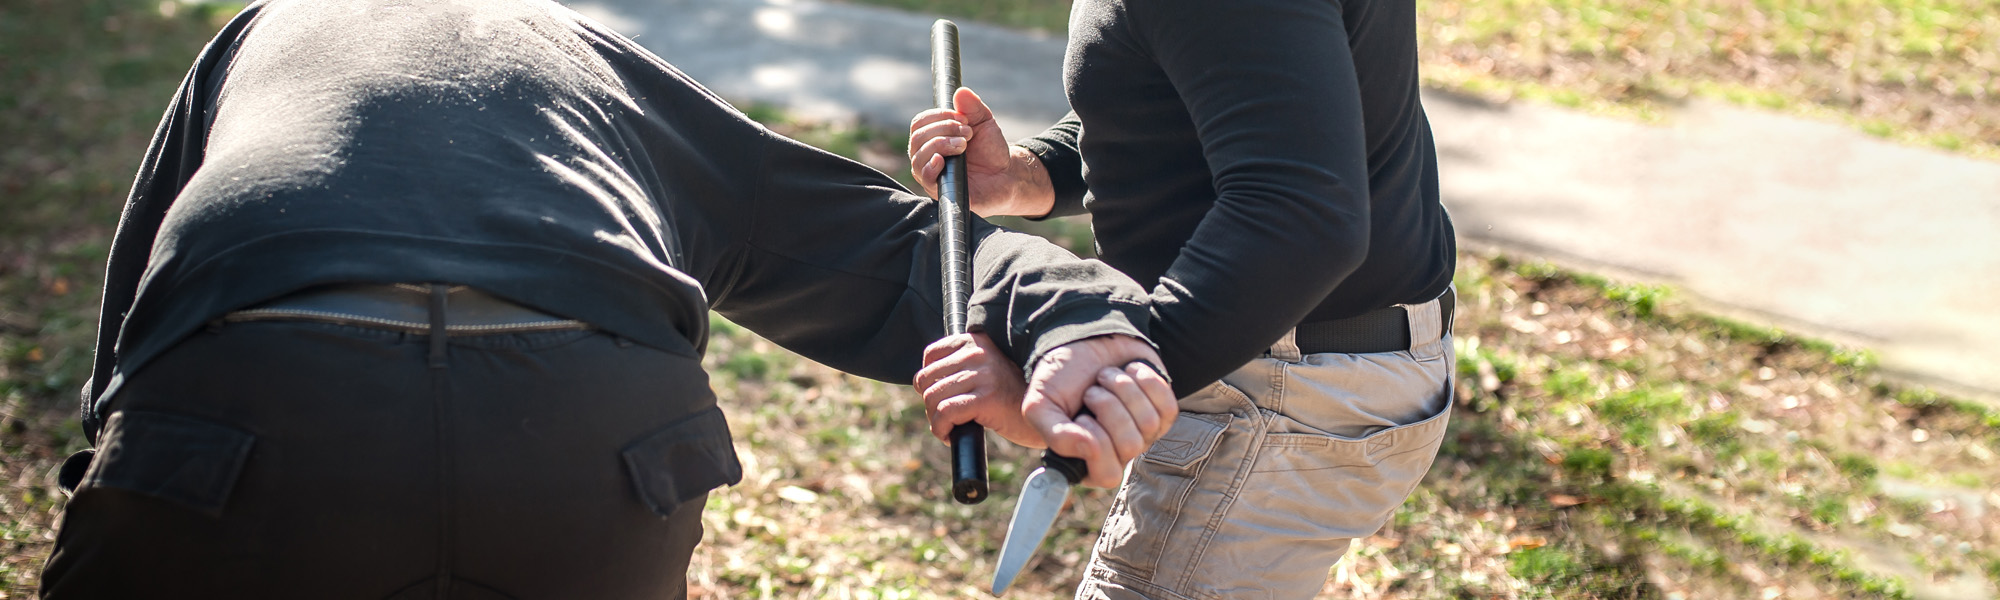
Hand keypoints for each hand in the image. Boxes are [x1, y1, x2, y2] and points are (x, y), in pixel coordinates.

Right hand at [907, 87, 1055, 217]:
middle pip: (918, 137)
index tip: (963, 118)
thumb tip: (960, 91)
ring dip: (941, 144)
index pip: (920, 122)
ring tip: (964, 145)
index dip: (939, 116)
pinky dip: (930, 166)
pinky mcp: (938, 190)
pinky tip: (941, 160)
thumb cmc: (991, 150)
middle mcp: (926, 155)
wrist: (1006, 175)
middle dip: (943, 129)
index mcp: (932, 137)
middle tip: (968, 132)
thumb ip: (973, 107)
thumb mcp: (985, 123)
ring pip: (918, 155)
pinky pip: (924, 176)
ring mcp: (930, 173)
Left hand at [915, 332, 1043, 447]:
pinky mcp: (985, 398)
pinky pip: (944, 414)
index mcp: (978, 342)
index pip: (931, 355)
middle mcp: (978, 353)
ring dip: (935, 419)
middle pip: (926, 379)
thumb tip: (926, 384)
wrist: (1047, 415)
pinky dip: (941, 429)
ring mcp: (983, 375)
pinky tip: (950, 436)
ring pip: (932, 398)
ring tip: (950, 427)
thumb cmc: (1016, 397)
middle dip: (931, 403)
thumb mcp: (990, 370)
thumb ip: (965, 367)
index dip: (929, 380)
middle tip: (946, 417)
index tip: (942, 396)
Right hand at [1021, 335, 1175, 488]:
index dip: (1097, 442)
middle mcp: (1118, 452)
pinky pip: (1167, 406)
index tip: (1081, 416)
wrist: (1082, 341)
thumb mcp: (1040, 406)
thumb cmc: (1059, 377)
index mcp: (1088, 461)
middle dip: (1108, 407)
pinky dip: (1145, 381)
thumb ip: (1056, 436)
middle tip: (1092, 392)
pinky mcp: (1162, 410)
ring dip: (1123, 389)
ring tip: (1106, 378)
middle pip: (1130, 446)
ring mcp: (1143, 433)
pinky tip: (1129, 373)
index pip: (1107, 474)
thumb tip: (1090, 451)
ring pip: (1148, 423)